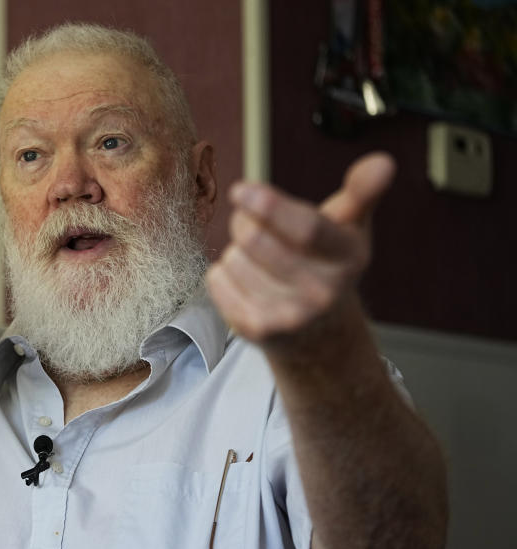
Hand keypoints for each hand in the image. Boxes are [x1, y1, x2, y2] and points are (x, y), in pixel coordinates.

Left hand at [206, 153, 395, 347]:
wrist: (319, 334)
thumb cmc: (327, 264)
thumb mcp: (349, 228)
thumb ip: (361, 192)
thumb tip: (383, 162)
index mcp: (347, 256)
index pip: (306, 229)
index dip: (269, 206)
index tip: (239, 190)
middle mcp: (323, 291)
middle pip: (256, 239)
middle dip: (243, 221)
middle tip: (250, 221)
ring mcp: (290, 315)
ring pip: (233, 259)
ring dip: (235, 250)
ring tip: (256, 260)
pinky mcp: (257, 330)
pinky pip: (217, 281)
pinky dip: (221, 274)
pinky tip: (245, 282)